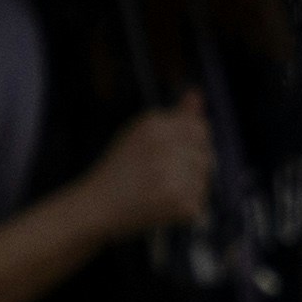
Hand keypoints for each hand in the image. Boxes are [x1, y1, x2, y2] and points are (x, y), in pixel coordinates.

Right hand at [83, 95, 214, 235]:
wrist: (96, 205)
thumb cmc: (119, 168)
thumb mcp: (141, 134)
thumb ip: (175, 115)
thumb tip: (197, 94)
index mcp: (154, 126)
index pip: (200, 128)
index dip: (194, 144)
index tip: (178, 155)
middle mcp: (165, 147)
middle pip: (206, 155)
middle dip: (191, 167)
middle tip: (162, 178)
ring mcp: (174, 176)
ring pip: (204, 179)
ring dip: (189, 188)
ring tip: (160, 191)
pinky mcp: (180, 203)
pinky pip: (199, 202)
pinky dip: (186, 208)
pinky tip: (161, 206)